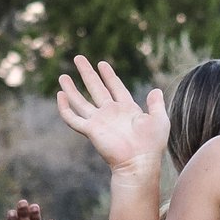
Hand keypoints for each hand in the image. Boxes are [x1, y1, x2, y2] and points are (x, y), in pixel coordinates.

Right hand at [56, 56, 168, 175]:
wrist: (140, 162)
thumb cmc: (152, 144)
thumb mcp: (160, 120)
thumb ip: (156, 104)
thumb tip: (155, 90)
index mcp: (127, 109)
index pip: (115, 87)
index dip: (109, 75)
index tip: (102, 63)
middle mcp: (111, 113)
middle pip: (96, 88)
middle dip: (87, 73)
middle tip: (78, 58)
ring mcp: (99, 121)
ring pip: (81, 101)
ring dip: (71, 89)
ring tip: (62, 76)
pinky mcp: (90, 130)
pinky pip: (73, 118)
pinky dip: (65, 108)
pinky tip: (60, 96)